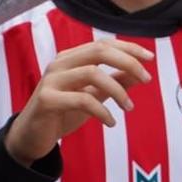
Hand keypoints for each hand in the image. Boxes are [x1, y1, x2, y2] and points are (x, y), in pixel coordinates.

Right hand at [6, 40, 154, 163]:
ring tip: (129, 107)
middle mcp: (59, 64)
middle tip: (147, 79)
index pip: (103, 44)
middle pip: (99, 51)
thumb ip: (112, 83)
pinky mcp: (47, 100)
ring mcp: (51, 80)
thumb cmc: (62, 114)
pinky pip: (82, 100)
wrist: (31, 137)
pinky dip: (102, 111)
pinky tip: (111, 122)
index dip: (128, 48)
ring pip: (92, 73)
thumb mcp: (92, 96)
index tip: (150, 58)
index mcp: (70, 59)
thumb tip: (138, 74)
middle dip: (128, 62)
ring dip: (118, 90)